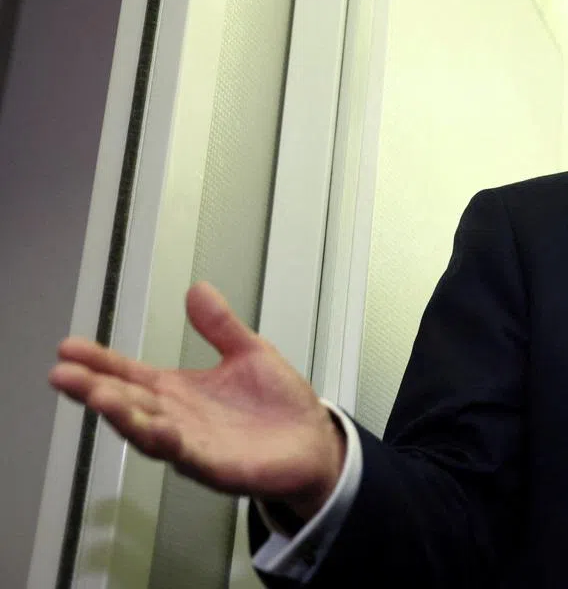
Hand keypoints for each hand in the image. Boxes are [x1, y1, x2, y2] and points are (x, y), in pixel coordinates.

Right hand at [48, 282, 345, 520]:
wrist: (314, 444)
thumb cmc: (278, 406)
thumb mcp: (249, 353)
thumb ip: (220, 326)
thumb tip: (197, 290)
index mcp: (179, 391)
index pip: (130, 374)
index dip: (99, 362)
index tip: (68, 348)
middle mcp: (178, 419)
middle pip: (128, 403)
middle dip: (94, 389)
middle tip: (63, 373)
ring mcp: (194, 445)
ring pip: (148, 432)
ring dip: (122, 416)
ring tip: (99, 397)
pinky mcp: (218, 467)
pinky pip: (188, 456)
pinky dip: (171, 442)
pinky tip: (158, 428)